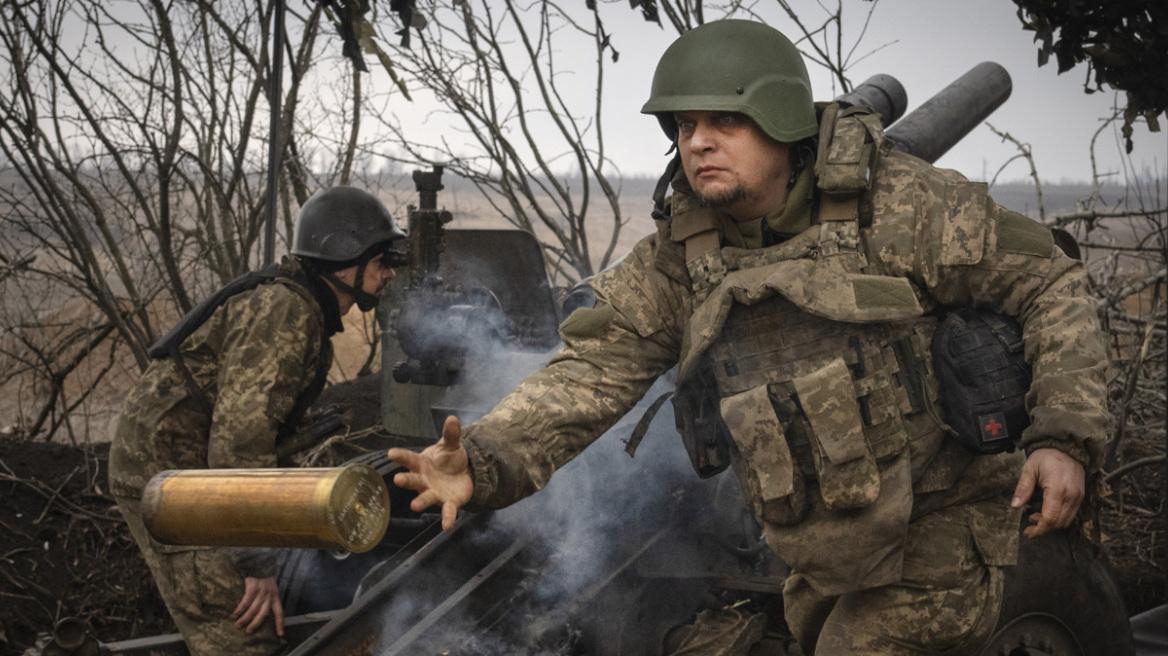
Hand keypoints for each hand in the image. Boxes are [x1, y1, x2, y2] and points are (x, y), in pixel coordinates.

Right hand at [233, 576, 283, 635]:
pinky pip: (245, 602)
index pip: (280, 612)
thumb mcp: (271, 588)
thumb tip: (261, 613)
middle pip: (264, 614)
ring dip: (245, 619)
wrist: (260, 564)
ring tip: (238, 625)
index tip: (281, 634)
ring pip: (253, 609)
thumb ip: (268, 599)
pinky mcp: (253, 588)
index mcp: (276, 596)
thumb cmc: (264, 578)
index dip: (280, 624)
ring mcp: (261, 592)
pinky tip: (235, 614)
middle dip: (256, 624)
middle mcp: (270, 596)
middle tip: (249, 631)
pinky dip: (239, 610)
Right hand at [388, 415, 473, 529]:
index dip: (400, 456)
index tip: (391, 453)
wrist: (462, 474)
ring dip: (420, 502)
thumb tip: (452, 418)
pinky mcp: (448, 502)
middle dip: (405, 480)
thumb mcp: (451, 445)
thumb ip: (451, 434)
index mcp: (422, 464)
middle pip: (413, 480)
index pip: (409, 459)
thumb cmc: (448, 459)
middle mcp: (424, 480)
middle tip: (397, 479)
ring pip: (426, 497)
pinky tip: (447, 526)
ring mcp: (434, 492)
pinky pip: (447, 511)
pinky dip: (447, 518)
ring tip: (414, 506)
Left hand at [1011, 447, 1085, 538]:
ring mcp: (1078, 497)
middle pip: (1059, 523)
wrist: (1068, 447)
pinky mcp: (1081, 496)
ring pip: (1066, 521)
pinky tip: (1046, 513)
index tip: (1029, 533)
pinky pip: (1071, 514)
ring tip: (1034, 517)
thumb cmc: (1047, 456)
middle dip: (1043, 529)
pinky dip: (1059, 518)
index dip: (1039, 529)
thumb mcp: (1029, 469)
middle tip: (1028, 527)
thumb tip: (1015, 506)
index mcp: (1058, 489)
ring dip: (1051, 525)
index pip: (1050, 518)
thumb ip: (1023, 488)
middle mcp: (1071, 495)